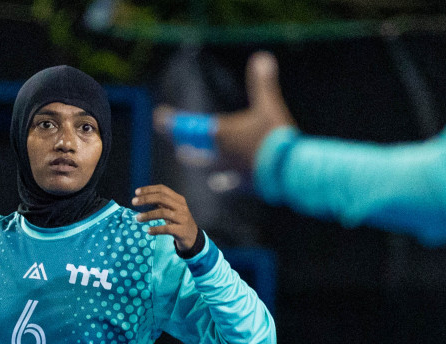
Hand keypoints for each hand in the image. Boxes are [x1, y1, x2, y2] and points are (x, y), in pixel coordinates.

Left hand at [133, 184, 200, 252]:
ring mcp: (182, 219)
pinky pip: (167, 229)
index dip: (149, 189)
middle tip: (133, 202)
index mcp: (178, 199)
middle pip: (162, 198)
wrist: (193, 237)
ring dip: (148, 215)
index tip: (137, 192)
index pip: (163, 189)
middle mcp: (181, 207)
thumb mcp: (172, 210)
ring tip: (137, 218)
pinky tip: (148, 231)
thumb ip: (161, 203)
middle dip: (146, 199)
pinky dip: (156, 229)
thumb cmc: (179, 221)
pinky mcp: (181, 231)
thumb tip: (143, 197)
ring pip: (163, 213)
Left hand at [154, 52, 294, 173]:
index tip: (157, 118)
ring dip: (198, 162)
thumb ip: (263, 82)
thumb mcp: (269, 105)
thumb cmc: (274, 136)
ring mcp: (232, 171)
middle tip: (178, 147)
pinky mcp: (245, 183)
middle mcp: (222, 154)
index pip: (191, 127)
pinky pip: (229, 183)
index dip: (172, 123)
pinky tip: (216, 183)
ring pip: (209, 167)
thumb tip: (262, 57)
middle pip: (197, 151)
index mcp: (222, 134)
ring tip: (189, 160)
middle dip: (187, 147)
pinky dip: (223, 182)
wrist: (287, 170)